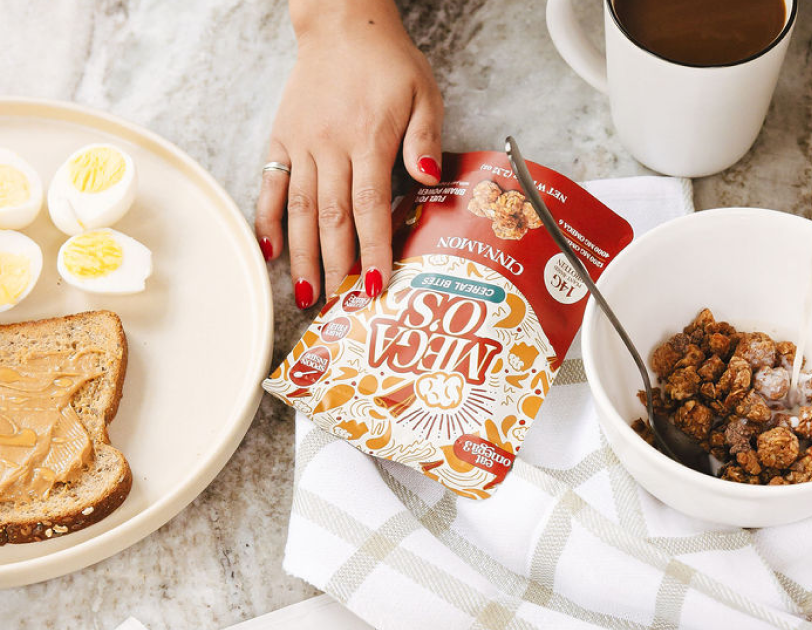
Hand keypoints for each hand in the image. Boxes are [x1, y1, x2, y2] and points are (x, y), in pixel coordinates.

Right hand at [255, 0, 442, 307]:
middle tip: (339, 306)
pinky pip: (272, 184)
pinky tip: (271, 250)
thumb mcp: (424, 94)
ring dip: (303, 255)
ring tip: (306, 294)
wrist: (342, 26)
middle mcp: (330, 146)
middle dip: (336, 266)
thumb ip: (424, 138)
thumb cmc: (389, 63)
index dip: (372, 251)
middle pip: (333, 219)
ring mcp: (302, 144)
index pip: (370, 208)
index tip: (374, 286)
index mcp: (368, 139)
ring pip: (301, 210)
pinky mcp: (282, 138)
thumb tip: (428, 176)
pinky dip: (269, 218)